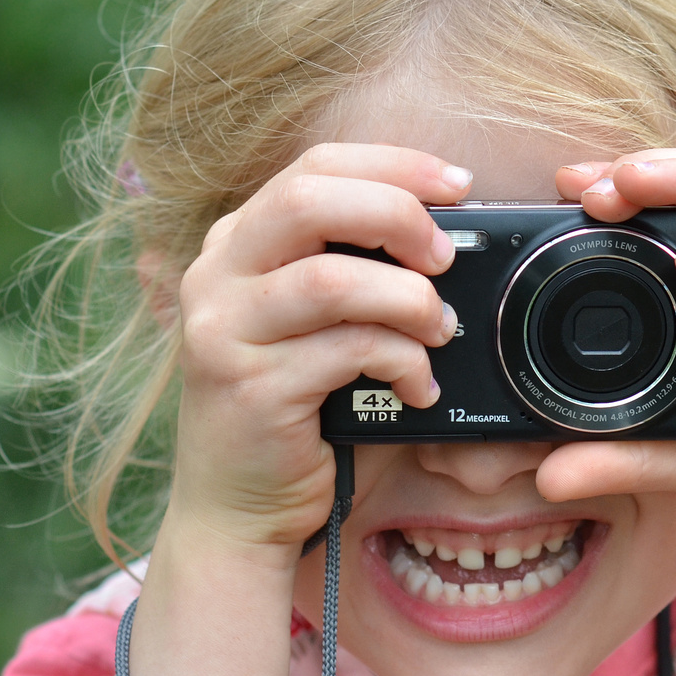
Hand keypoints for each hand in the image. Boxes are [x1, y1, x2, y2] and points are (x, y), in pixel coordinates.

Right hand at [166, 144, 470, 552]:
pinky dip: (402, 362)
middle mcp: (217, 277)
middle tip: (445, 256)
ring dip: (409, 300)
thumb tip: (452, 239)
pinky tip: (420, 387)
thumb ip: (361, 273)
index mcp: (237, 244)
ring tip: (440, 330)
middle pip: (309, 199)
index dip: (393, 165)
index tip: (457, 184)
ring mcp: (224, 331)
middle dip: (397, 215)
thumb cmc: (299, 415)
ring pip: (331, 280)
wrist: (237, 511)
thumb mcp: (321, 327)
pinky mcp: (250, 387)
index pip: (313, 167)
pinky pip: (346, 351)